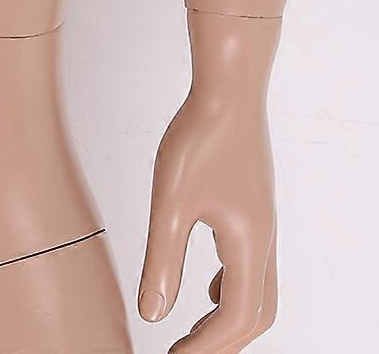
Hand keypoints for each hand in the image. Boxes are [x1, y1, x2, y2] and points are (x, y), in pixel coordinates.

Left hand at [138, 69, 277, 349]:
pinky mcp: (252, 207)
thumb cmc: (200, 136)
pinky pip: (251, 264)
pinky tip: (206, 281)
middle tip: (186, 351)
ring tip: (193, 329)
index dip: (204, 346)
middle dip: (224, 340)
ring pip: (258, 290)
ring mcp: (261, 223)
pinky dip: (232, 287)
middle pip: (257, 314)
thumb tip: (153, 313)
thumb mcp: (170, 203)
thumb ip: (162, 261)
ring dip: (230, 317)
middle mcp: (263, 240)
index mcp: (247, 245)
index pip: (236, 319)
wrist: (228, 89)